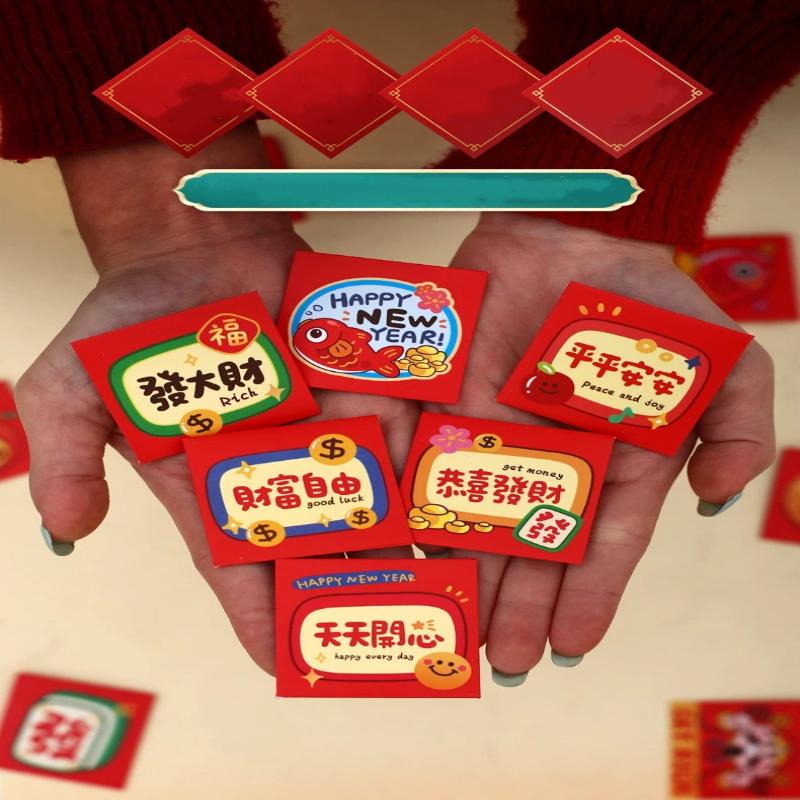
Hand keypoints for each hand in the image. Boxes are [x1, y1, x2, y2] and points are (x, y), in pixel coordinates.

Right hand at [15, 127, 414, 673]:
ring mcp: (320, 429)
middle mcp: (271, 468)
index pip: (235, 567)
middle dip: (341, 599)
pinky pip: (394, 432)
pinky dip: (419, 468)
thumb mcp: (74, 384)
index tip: (284, 668)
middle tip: (379, 653)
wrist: (194, 247)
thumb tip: (69, 529)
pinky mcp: (355, 387)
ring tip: (434, 599)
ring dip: (396, 549)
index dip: (257, 618)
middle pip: (312, 549)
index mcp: (208, 485)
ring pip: (364, 503)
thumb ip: (68, 454)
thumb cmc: (134, 319)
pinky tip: (451, 506)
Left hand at [424, 213, 774, 681]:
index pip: (604, 546)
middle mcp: (553, 465)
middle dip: (521, 608)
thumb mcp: (718, 357)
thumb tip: (718, 500)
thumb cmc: (642, 297)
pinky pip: (429, 471)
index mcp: (616, 463)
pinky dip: (418, 516)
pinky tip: (412, 560)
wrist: (564, 238)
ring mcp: (496, 441)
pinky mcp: (447, 413)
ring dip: (469, 579)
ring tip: (454, 635)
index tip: (569, 650)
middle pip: (535, 551)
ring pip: (479, 525)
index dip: (589, 598)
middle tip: (503, 663)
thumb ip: (737, 425)